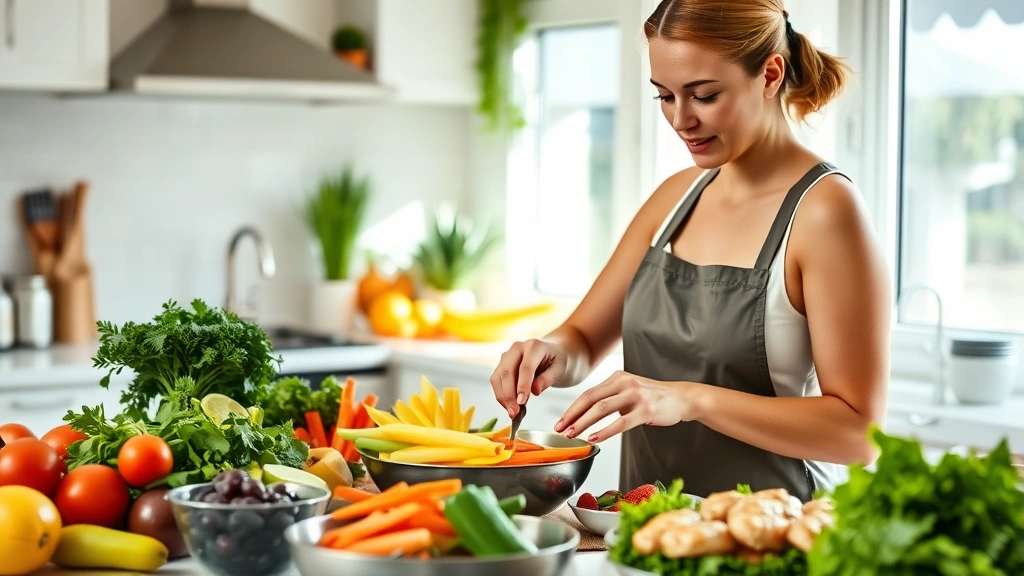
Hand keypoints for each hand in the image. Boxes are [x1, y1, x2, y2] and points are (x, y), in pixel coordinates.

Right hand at [489, 339, 566, 417]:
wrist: (550, 353)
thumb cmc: (555, 361)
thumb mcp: (559, 369)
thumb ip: (548, 379)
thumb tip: (535, 390)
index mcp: (534, 346)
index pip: (526, 367)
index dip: (522, 386)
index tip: (522, 402)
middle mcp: (517, 348)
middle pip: (507, 372)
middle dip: (509, 395)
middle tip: (514, 413)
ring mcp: (506, 356)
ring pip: (497, 378)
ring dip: (503, 397)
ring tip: (512, 412)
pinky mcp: (501, 365)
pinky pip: (496, 381)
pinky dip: (501, 396)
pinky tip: (509, 406)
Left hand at [555, 371, 698, 442]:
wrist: (681, 397)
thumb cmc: (653, 396)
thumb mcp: (629, 389)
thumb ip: (610, 396)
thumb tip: (587, 412)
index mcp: (617, 377)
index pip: (588, 393)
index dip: (572, 408)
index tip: (560, 421)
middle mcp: (624, 383)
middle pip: (590, 398)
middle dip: (572, 415)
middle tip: (560, 429)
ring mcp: (635, 395)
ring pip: (602, 409)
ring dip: (584, 423)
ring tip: (572, 434)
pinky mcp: (646, 410)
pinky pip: (621, 423)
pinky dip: (605, 431)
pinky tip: (594, 438)